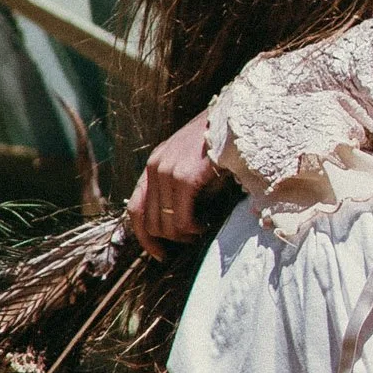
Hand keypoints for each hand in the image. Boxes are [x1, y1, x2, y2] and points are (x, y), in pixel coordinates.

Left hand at [126, 112, 223, 256]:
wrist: (238, 119)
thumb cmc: (221, 143)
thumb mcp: (192, 163)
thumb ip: (181, 188)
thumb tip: (179, 224)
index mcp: (154, 165)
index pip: (135, 209)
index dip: (144, 237)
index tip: (159, 254)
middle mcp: (155, 168)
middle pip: (149, 222)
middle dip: (170, 239)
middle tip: (192, 239)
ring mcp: (167, 172)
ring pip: (165, 225)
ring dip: (184, 234)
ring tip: (202, 227)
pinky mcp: (185, 178)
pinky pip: (182, 220)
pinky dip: (194, 228)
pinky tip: (206, 223)